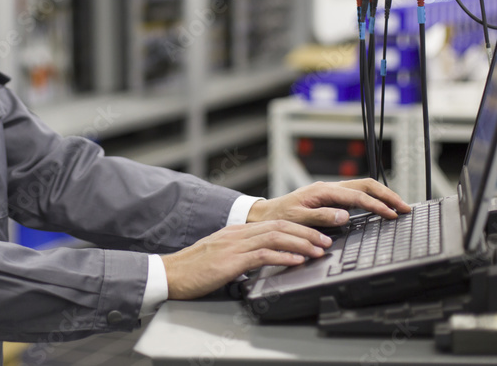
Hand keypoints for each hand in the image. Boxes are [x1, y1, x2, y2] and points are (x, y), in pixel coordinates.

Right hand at [160, 220, 331, 299]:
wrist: (171, 273)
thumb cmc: (194, 268)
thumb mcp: (222, 255)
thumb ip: (242, 254)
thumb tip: (264, 259)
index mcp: (236, 231)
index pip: (274, 223)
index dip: (298, 228)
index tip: (316, 235)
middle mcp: (237, 234)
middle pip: (279, 226)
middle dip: (306, 233)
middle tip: (325, 240)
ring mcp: (234, 246)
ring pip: (274, 238)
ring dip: (300, 244)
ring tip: (317, 250)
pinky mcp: (230, 261)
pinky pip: (261, 256)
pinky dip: (282, 257)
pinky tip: (295, 261)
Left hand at [247, 179, 410, 226]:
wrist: (267, 215)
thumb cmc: (280, 217)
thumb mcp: (298, 218)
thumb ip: (321, 217)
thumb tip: (345, 216)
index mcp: (322, 191)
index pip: (357, 195)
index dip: (377, 205)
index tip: (392, 214)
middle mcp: (329, 188)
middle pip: (366, 185)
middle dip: (387, 195)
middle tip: (405, 208)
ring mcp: (331, 191)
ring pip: (363, 188)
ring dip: (382, 196)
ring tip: (399, 207)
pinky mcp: (331, 198)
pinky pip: (356, 195)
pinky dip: (372, 199)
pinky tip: (380, 207)